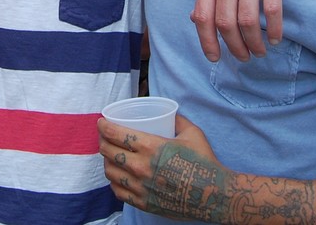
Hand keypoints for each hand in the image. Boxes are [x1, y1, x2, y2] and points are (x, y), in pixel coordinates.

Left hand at [99, 115, 222, 218]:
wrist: (214, 195)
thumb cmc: (204, 162)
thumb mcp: (192, 133)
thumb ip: (178, 120)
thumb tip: (170, 112)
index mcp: (151, 147)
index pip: (116, 134)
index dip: (103, 127)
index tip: (101, 122)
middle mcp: (141, 167)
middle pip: (108, 152)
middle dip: (102, 141)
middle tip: (104, 137)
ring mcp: (141, 187)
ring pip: (110, 172)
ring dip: (106, 161)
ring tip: (110, 156)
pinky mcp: (144, 203)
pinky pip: (118, 192)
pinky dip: (114, 182)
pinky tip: (117, 176)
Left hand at [192, 0, 299, 61]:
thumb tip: (198, 20)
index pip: (202, 16)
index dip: (207, 42)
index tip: (215, 58)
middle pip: (224, 23)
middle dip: (234, 47)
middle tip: (244, 57)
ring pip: (247, 21)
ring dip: (254, 43)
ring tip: (260, 51)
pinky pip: (271, 10)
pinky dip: (273, 30)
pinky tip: (275, 38)